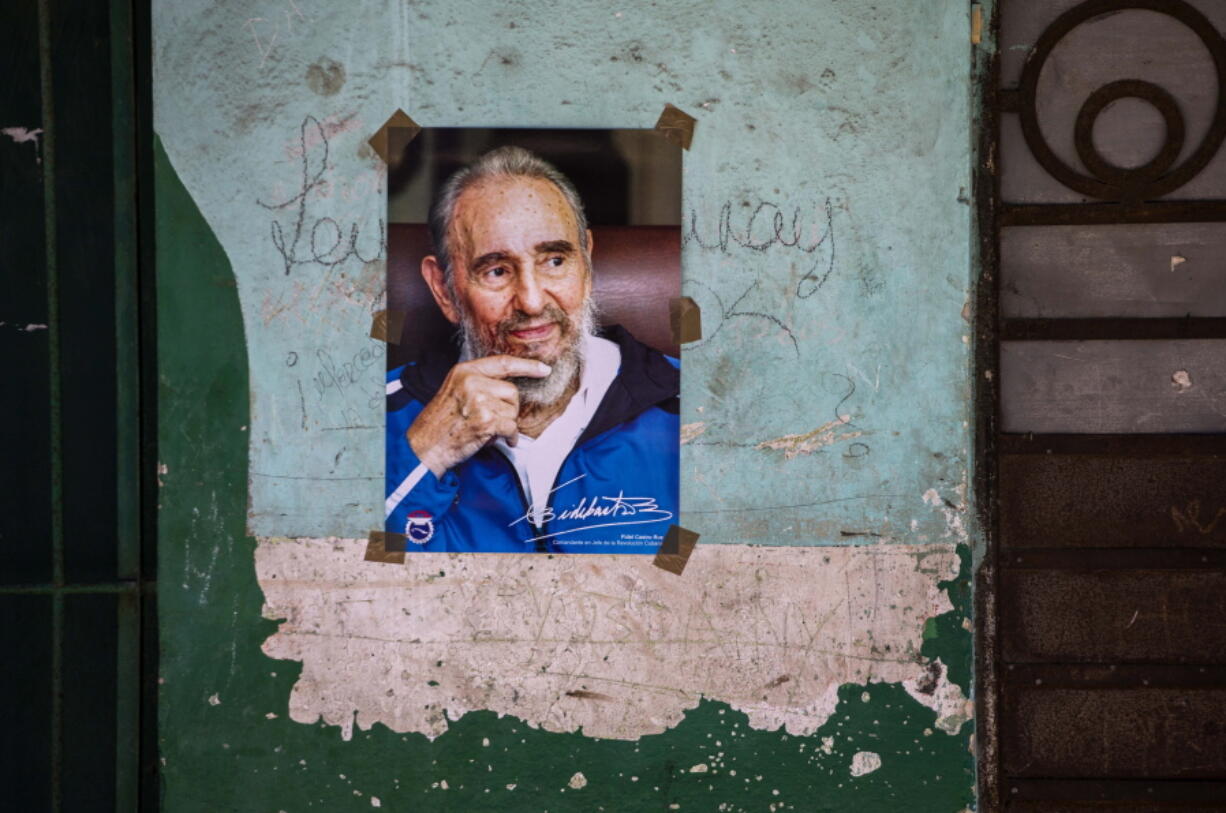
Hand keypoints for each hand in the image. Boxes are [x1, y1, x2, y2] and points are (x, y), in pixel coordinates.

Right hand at [407, 355, 550, 476]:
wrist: (425, 446)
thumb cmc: (440, 424)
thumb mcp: (455, 391)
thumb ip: (479, 384)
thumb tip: (509, 390)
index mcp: (464, 371)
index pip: (503, 362)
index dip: (526, 366)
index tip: (543, 369)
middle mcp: (472, 381)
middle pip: (512, 391)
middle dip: (508, 409)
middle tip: (491, 420)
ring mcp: (479, 400)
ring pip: (513, 410)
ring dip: (505, 424)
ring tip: (485, 430)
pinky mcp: (486, 419)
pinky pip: (511, 427)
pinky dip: (509, 437)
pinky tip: (497, 440)